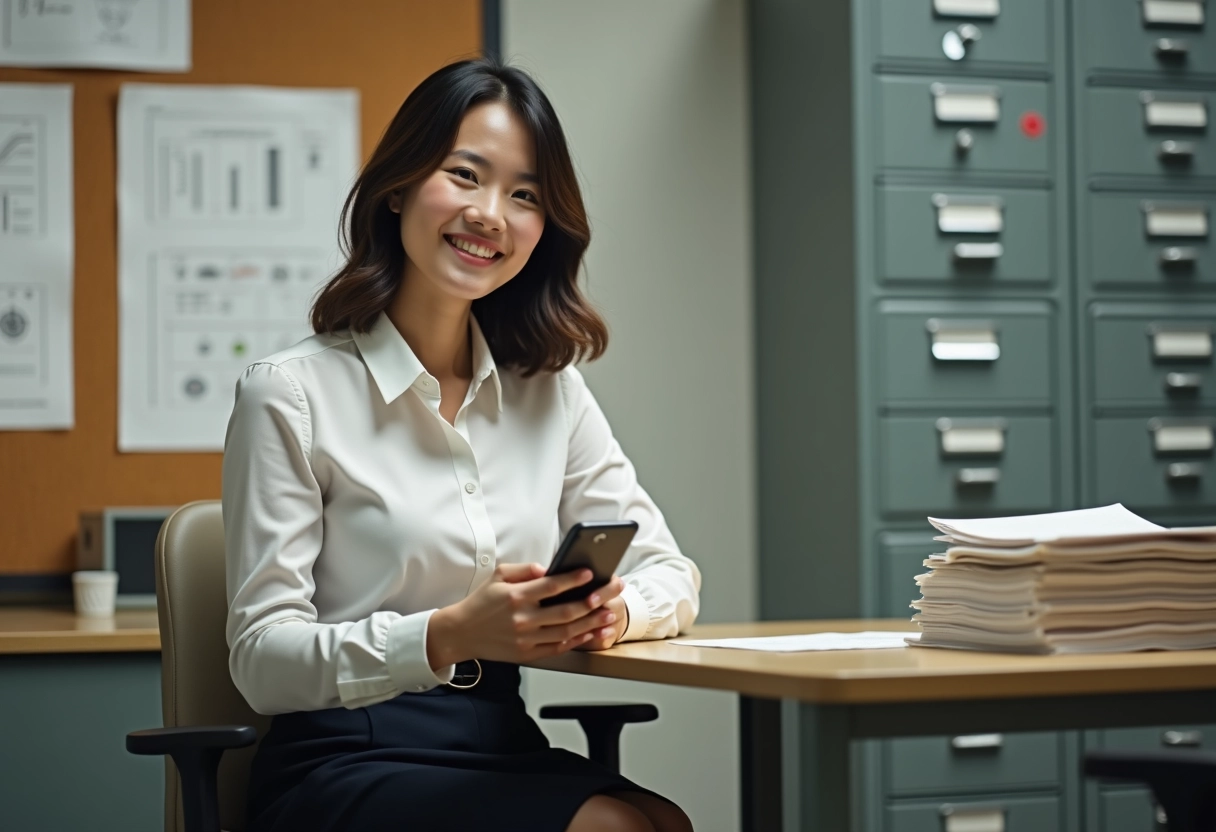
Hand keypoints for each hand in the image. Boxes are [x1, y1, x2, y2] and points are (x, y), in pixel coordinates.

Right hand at [426, 563, 624, 668]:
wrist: (462, 633)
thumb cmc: (481, 602)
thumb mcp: (497, 576)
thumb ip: (524, 569)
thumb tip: (547, 568)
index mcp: (515, 596)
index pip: (551, 586)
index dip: (573, 579)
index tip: (590, 573)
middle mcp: (523, 619)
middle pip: (566, 610)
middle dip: (594, 600)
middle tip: (612, 591)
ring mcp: (526, 639)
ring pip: (567, 631)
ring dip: (592, 623)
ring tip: (609, 614)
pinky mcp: (527, 654)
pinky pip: (558, 648)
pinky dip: (577, 641)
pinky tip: (591, 632)